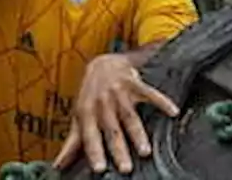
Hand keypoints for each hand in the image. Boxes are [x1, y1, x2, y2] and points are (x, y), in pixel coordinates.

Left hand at [53, 54, 178, 173]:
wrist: (102, 63)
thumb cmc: (90, 95)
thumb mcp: (79, 117)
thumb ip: (73, 143)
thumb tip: (58, 166)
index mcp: (87, 114)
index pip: (90, 137)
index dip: (95, 152)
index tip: (100, 169)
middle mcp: (102, 104)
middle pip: (112, 131)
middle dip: (118, 149)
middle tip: (125, 168)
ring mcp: (119, 93)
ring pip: (129, 116)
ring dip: (137, 134)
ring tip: (145, 151)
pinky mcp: (134, 83)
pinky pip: (149, 93)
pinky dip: (162, 102)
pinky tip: (173, 112)